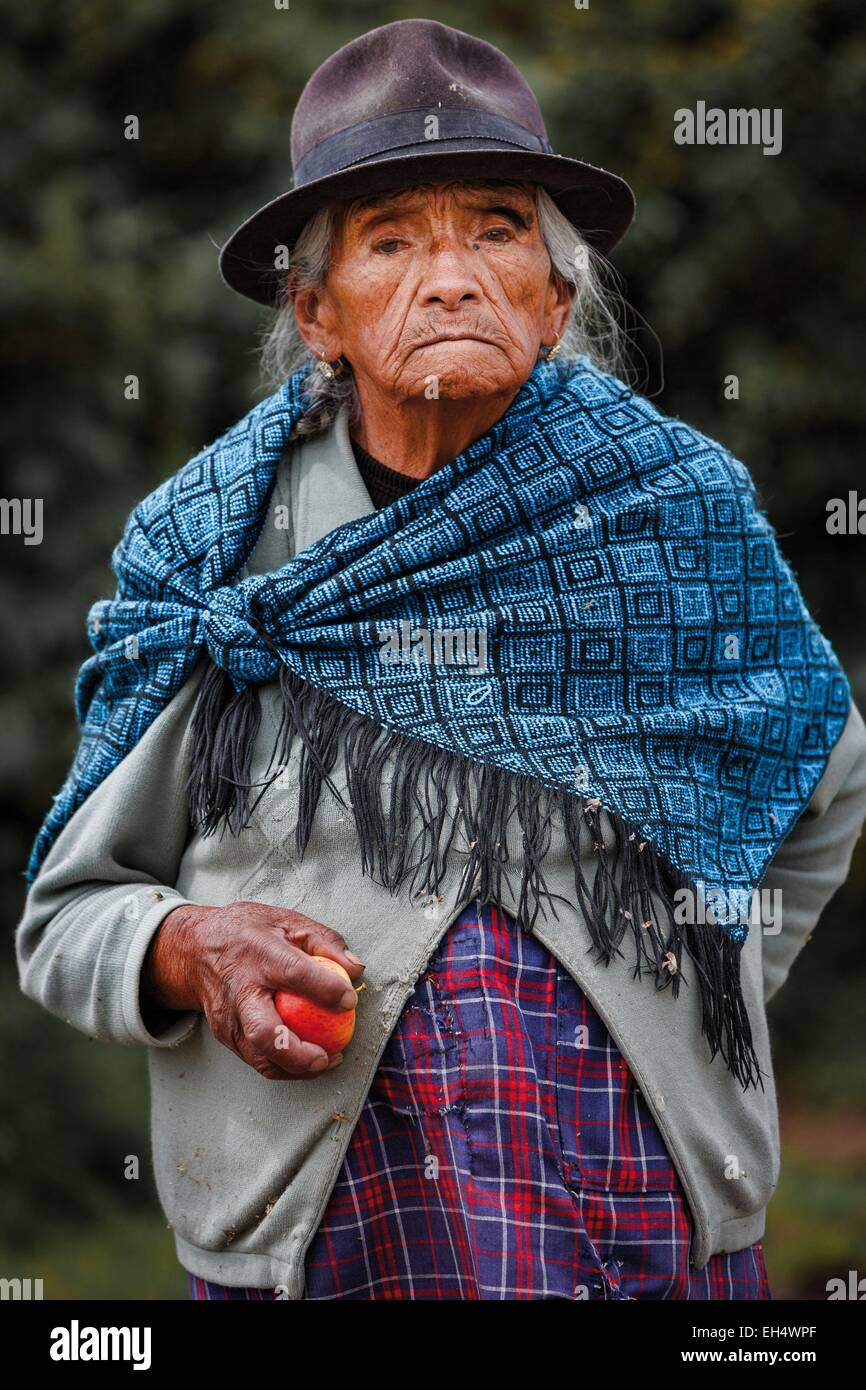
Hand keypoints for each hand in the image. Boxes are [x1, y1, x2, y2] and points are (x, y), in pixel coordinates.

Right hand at [141, 901, 364, 1079]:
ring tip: (326, 1061)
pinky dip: (285, 1067)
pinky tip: (308, 1060)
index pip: (294, 973)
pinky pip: (256, 1059)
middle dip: (298, 1053)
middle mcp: (239, 989)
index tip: (349, 1001)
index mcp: (258, 953)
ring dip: (296, 1069)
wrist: (194, 948)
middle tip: (328, 1056)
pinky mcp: (225, 1035)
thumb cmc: (248, 932)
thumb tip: (356, 968)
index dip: (325, 989)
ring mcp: (228, 1017)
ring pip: (259, 1057)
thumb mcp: (287, 921)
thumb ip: (325, 941)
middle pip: (264, 1032)